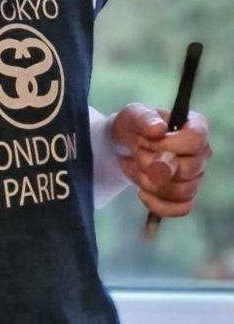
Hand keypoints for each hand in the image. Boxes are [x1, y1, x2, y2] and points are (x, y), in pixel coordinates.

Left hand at [109, 103, 211, 217]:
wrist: (122, 146)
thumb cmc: (133, 126)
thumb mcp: (133, 115)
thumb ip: (145, 119)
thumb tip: (159, 130)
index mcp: (195, 127)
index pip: (195, 140)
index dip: (168, 145)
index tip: (145, 140)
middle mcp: (201, 153)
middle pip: (188, 169)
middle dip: (153, 164)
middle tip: (137, 152)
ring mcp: (195, 176)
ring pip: (183, 191)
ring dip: (151, 182)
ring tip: (136, 167)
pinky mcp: (184, 196)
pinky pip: (181, 209)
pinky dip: (158, 204)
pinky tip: (141, 192)